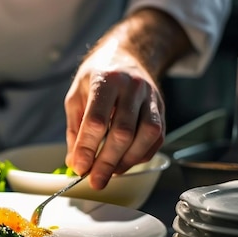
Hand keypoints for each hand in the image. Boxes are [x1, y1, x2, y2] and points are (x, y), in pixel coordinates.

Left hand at [65, 45, 164, 189]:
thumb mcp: (77, 95)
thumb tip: (75, 162)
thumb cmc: (97, 77)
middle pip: (123, 132)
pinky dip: (140, 156)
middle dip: (107, 161)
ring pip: (146, 136)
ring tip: (109, 173)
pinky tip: (124, 163)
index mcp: (106, 80)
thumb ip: (75, 129)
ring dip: (126, 161)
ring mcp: (151, 98)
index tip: (79, 167)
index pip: (97, 120)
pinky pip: (157, 139)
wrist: (127, 56)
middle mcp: (133, 87)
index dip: (87, 147)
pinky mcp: (162, 109)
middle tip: (95, 180)